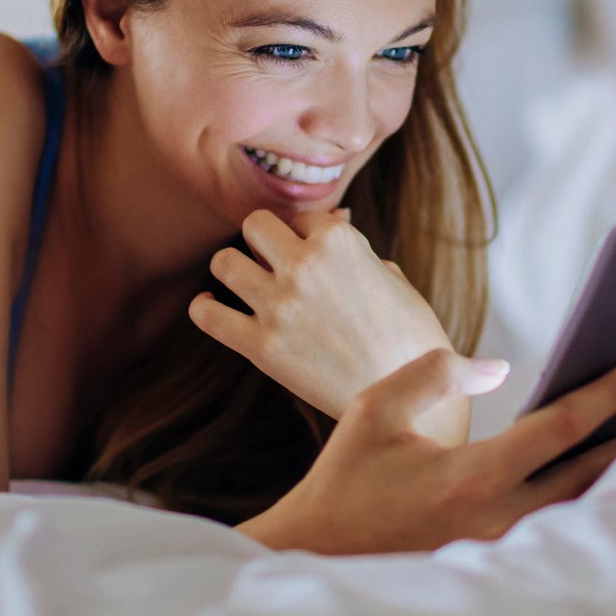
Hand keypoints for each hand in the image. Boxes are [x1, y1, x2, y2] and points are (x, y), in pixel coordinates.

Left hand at [190, 207, 454, 426]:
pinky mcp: (262, 348)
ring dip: (232, 269)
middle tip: (271, 262)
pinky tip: (212, 306)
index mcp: (339, 241)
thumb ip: (356, 248)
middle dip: (262, 240)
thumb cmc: (410, 337)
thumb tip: (335, 217)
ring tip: (243, 283)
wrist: (411, 399)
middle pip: (253, 225)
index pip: (301, 217)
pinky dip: (204, 307)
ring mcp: (280, 307)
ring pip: (223, 262)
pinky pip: (206, 315)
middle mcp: (305, 266)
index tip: (313, 258)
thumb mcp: (393, 278)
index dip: (306, 237)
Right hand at [235, 350, 615, 554]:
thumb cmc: (347, 479)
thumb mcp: (377, 408)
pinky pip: (551, 530)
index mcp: (472, 477)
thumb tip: (501, 369)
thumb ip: (439, 372)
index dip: (606, 393)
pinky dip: (578, 501)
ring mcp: (498, 551)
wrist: (318, 556)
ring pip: (576, 510)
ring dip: (609, 475)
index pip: (560, 428)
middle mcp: (496, 520)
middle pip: (587, 476)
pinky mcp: (491, 567)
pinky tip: (592, 479)